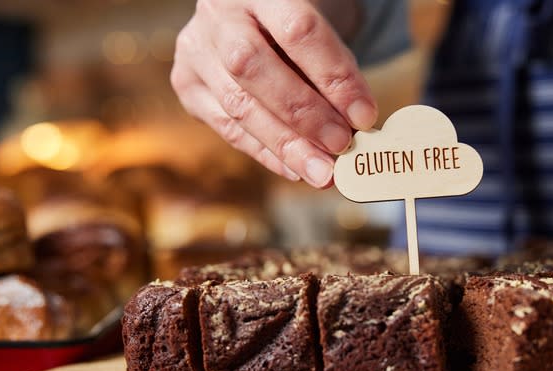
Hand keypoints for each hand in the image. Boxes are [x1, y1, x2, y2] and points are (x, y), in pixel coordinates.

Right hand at [171, 0, 377, 187]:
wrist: (255, 14)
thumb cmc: (298, 24)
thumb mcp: (320, 25)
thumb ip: (335, 67)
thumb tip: (358, 126)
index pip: (298, 31)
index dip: (334, 77)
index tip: (365, 115)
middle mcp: (219, 15)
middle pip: (254, 68)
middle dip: (303, 114)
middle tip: (341, 145)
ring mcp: (196, 50)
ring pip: (237, 105)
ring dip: (286, 146)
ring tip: (323, 173)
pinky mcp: (187, 84)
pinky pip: (227, 127)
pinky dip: (266, 153)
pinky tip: (296, 170)